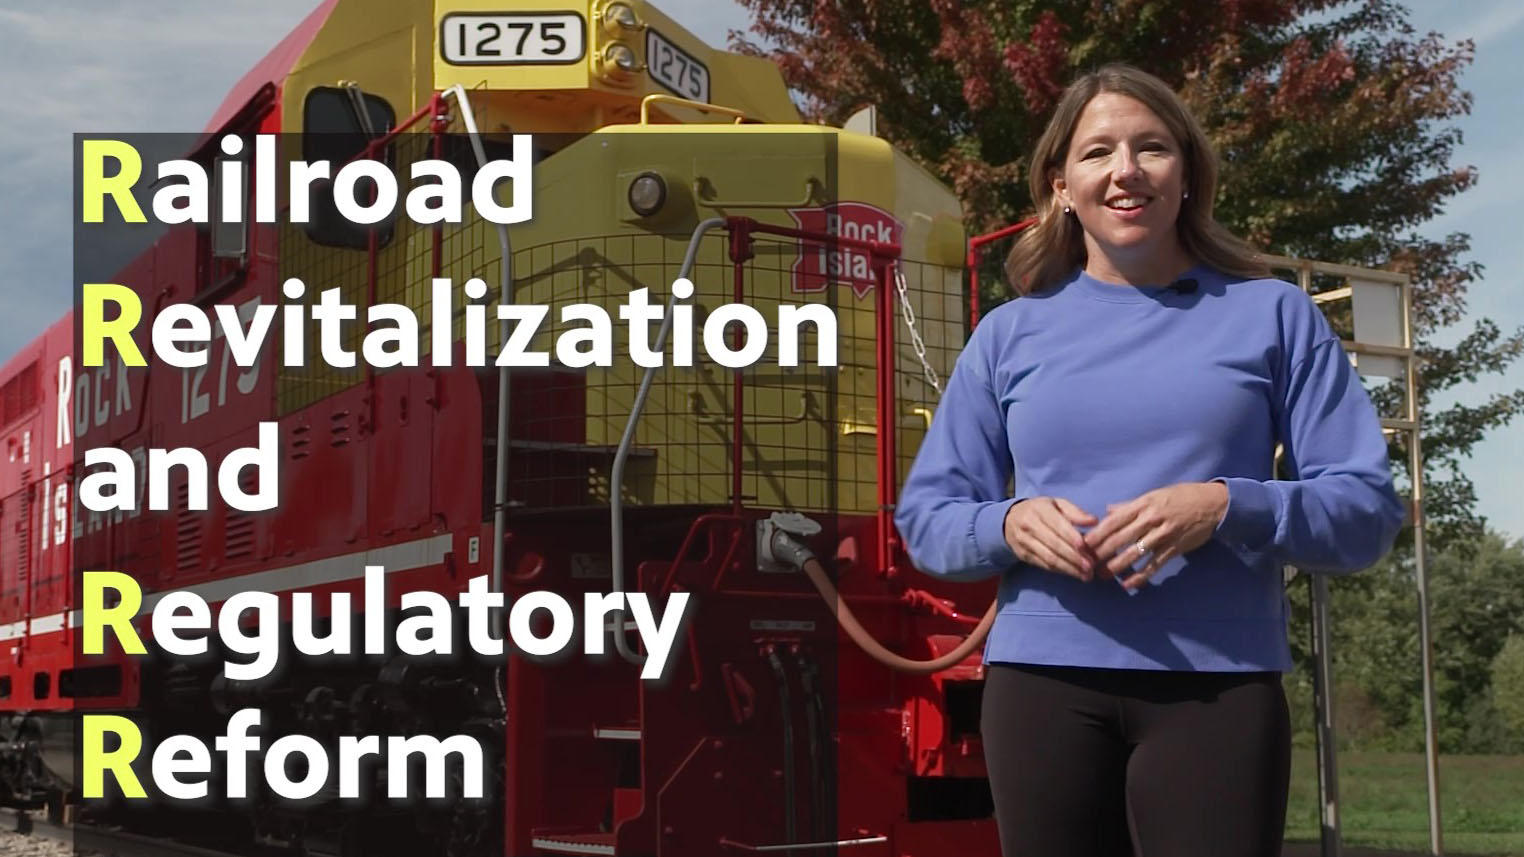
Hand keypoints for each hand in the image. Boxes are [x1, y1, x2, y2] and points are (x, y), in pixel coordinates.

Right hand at [1004, 497, 1102, 581]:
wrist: (1010, 519)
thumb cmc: (1041, 510)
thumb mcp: (1057, 504)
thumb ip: (1075, 512)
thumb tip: (1093, 521)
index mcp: (1040, 510)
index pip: (1057, 525)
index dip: (1071, 537)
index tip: (1086, 547)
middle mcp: (1029, 525)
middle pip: (1054, 544)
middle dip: (1074, 557)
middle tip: (1091, 567)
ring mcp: (1024, 541)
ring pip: (1049, 558)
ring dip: (1069, 568)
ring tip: (1086, 575)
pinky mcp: (1023, 555)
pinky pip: (1043, 565)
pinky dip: (1060, 570)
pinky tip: (1073, 573)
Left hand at [1082, 482, 1229, 589]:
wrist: (1213, 504)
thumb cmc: (1181, 497)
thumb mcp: (1154, 495)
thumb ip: (1130, 506)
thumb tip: (1108, 511)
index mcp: (1143, 504)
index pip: (1114, 521)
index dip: (1097, 534)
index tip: (1083, 545)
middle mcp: (1151, 518)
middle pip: (1120, 538)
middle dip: (1102, 552)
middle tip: (1087, 564)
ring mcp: (1163, 534)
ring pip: (1135, 552)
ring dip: (1117, 566)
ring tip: (1103, 576)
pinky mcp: (1175, 547)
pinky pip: (1154, 564)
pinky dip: (1141, 576)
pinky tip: (1128, 584)